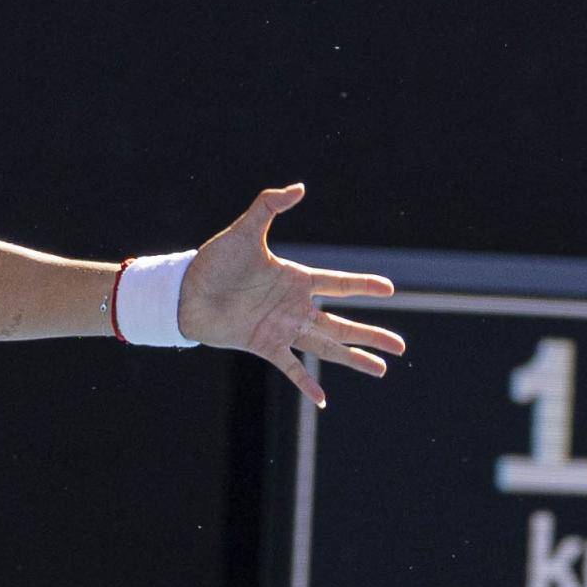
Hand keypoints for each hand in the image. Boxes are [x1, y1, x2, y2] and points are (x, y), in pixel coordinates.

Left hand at [180, 185, 405, 408]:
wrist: (185, 292)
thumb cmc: (215, 261)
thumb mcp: (246, 230)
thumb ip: (270, 205)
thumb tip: (299, 187)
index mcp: (296, 279)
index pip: (339, 283)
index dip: (364, 286)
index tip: (389, 289)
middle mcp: (295, 307)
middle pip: (343, 324)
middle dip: (372, 335)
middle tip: (401, 346)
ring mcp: (282, 329)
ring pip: (327, 347)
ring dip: (354, 359)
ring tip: (381, 370)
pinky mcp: (264, 346)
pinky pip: (290, 368)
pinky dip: (305, 383)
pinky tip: (323, 399)